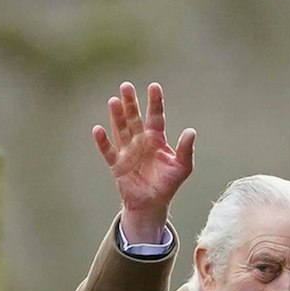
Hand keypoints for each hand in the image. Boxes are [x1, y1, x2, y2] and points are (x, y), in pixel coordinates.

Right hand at [91, 81, 195, 244]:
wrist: (152, 204)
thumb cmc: (168, 184)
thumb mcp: (182, 167)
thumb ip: (186, 150)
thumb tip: (191, 131)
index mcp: (156, 139)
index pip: (156, 117)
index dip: (155, 102)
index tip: (154, 86)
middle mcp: (140, 141)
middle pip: (134, 119)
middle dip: (131, 103)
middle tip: (126, 86)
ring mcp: (127, 151)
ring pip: (121, 130)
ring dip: (117, 117)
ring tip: (114, 101)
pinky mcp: (117, 164)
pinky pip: (108, 151)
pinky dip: (103, 141)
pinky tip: (98, 129)